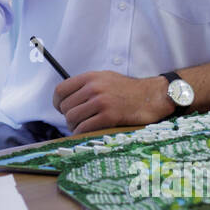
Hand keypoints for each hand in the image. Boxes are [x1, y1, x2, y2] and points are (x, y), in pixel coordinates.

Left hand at [53, 72, 171, 133]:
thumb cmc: (128, 89)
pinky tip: (86, 133)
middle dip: (68, 117)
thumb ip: (87, 85)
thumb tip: (68, 97)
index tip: (61, 109)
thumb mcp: (106, 78)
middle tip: (76, 121)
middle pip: (65, 107)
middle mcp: (94, 88)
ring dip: (74, 126)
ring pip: (73, 118)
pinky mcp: (109, 116)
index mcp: (91, 77)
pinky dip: (82, 133)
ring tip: (81, 127)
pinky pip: (84, 128)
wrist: (152, 96)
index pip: (60, 90)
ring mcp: (101, 102)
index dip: (57, 103)